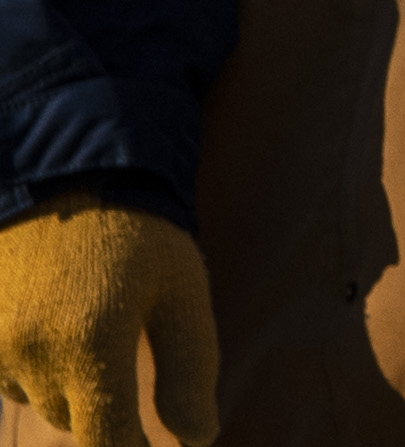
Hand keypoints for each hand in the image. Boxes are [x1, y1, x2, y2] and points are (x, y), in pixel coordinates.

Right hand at [0, 198, 215, 446]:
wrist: (60, 171)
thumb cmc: (138, 231)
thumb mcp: (181, 290)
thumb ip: (189, 369)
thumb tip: (198, 438)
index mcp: (91, 344)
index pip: (105, 443)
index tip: (149, 444)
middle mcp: (32, 353)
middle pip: (74, 420)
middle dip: (103, 399)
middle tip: (121, 334)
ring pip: (39, 397)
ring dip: (64, 378)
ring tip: (86, 312)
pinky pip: (6, 375)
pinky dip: (30, 360)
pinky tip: (51, 313)